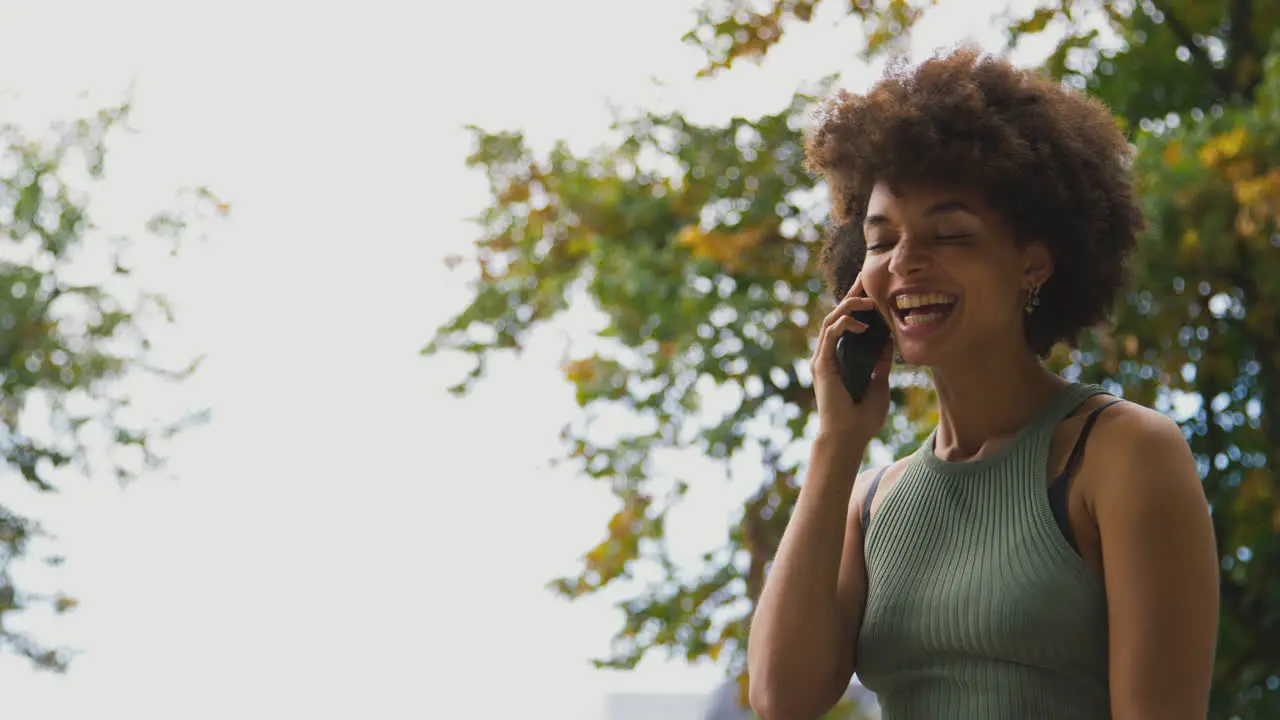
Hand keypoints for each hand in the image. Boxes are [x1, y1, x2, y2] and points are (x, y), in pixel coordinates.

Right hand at [811, 274, 891, 444]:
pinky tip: (863, 324)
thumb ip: (880, 362)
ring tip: (869, 301)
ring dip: (849, 306)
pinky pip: (830, 334)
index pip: (848, 324)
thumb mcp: (880, 382)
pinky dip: (845, 324)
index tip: (873, 292)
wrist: (849, 436)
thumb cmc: (863, 416)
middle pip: (837, 315)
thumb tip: (888, 341)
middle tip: (867, 281)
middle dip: (852, 297)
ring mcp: (823, 358)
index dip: (858, 306)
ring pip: (831, 319)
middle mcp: (829, 355)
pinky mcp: (821, 363)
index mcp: (841, 358)